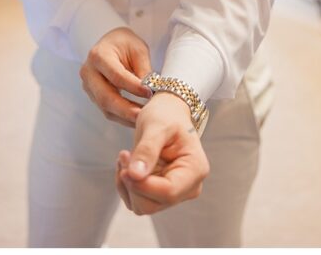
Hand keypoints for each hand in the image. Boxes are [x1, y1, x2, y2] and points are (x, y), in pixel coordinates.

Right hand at [79, 27, 152, 126]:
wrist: (111, 43)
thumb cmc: (125, 44)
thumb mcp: (138, 49)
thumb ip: (143, 69)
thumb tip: (151, 90)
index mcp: (99, 55)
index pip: (116, 75)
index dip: (133, 86)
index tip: (149, 93)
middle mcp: (89, 72)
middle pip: (105, 96)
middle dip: (126, 109)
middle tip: (144, 116)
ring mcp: (88, 86)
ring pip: (105, 107)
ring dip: (124, 116)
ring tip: (143, 120)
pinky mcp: (92, 95)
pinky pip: (106, 110)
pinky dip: (121, 116)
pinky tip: (136, 119)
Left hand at [115, 93, 209, 215]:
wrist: (167, 114)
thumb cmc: (167, 116)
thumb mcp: (157, 126)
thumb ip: (147, 150)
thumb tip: (135, 175)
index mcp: (196, 169)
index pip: (168, 192)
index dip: (142, 185)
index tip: (124, 167)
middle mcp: (189, 187)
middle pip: (152, 204)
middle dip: (132, 183)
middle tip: (124, 155)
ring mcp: (175, 193)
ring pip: (142, 206)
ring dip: (127, 184)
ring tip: (126, 157)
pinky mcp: (160, 195)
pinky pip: (136, 202)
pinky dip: (127, 186)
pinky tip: (128, 165)